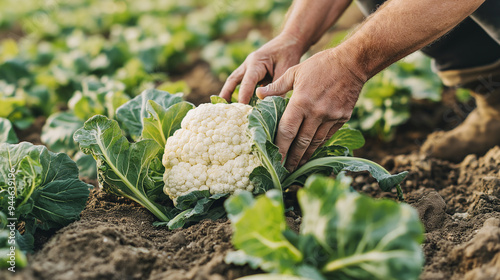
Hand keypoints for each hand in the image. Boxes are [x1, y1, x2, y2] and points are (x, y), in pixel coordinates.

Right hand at [219, 33, 305, 103]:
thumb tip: (272, 106)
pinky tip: (236, 103)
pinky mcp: (251, 71)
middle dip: (226, 94)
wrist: (290, 41)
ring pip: (234, 81)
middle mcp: (248, 64)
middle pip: (232, 80)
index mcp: (256, 62)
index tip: (241, 108)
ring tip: (224, 107)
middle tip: (222, 109)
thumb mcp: (285, 70)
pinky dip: (237, 92)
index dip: (243, 96)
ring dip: (228, 93)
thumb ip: (277, 88)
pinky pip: (241, 82)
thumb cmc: (288, 54)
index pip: (247, 82)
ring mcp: (248, 67)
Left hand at [256, 48, 364, 170]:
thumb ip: (277, 86)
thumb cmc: (320, 65)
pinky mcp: (342, 118)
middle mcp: (316, 113)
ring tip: (297, 166)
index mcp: (301, 101)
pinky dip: (318, 145)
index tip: (273, 158)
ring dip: (305, 156)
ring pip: (315, 142)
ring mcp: (331, 117)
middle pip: (300, 142)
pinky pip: (327, 136)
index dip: (279, 147)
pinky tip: (311, 151)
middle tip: (284, 170)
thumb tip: (259, 95)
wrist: (352, 63)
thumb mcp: (295, 71)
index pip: (287, 130)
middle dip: (291, 158)